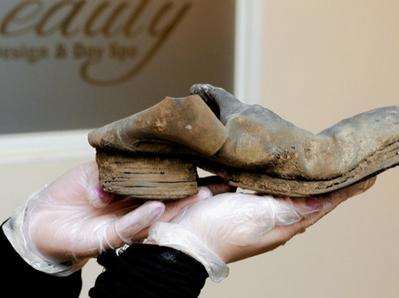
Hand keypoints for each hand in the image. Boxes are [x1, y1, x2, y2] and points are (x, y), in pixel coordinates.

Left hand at [3, 162, 210, 275]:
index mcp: (137, 193)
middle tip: (219, 186)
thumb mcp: (96, 169)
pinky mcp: (109, 238)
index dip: (189, 179)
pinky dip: (143, 217)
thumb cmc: (71, 191)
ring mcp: (125, 226)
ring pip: (156, 219)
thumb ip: (117, 165)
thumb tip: (141, 160)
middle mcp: (136, 211)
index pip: (168, 186)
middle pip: (171, 204)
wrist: (42, 218)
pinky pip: (129, 229)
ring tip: (200, 194)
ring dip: (178, 208)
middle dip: (195, 195)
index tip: (213, 170)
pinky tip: (158, 207)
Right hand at [147, 178, 375, 281]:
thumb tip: (325, 201)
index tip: (365, 177)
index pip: (322, 204)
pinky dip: (265, 168)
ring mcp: (251, 204)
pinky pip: (254, 178)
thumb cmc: (221, 231)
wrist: (179, 237)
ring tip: (310, 155)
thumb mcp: (261, 218)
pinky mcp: (232, 194)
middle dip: (322, 178)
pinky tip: (270, 157)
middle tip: (340, 159)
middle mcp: (271, 214)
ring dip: (295, 172)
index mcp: (283, 223)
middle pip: (304, 193)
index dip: (343, 192)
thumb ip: (293, 208)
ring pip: (280, 184)